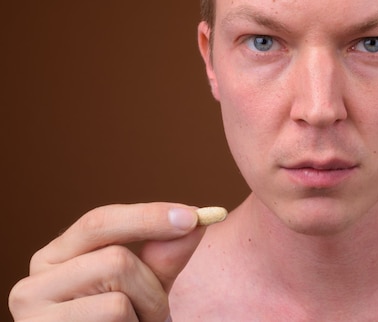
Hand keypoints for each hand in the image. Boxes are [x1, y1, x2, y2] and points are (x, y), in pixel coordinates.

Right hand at [9, 202, 205, 320]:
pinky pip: (114, 315)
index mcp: (56, 258)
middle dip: (151, 285)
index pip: (99, 221)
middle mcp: (34, 281)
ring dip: (145, 313)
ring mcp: (31, 312)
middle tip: (158, 312)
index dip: (149, 216)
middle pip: (116, 259)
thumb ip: (165, 255)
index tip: (193, 216)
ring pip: (118, 296)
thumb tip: (195, 217)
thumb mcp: (146, 286)